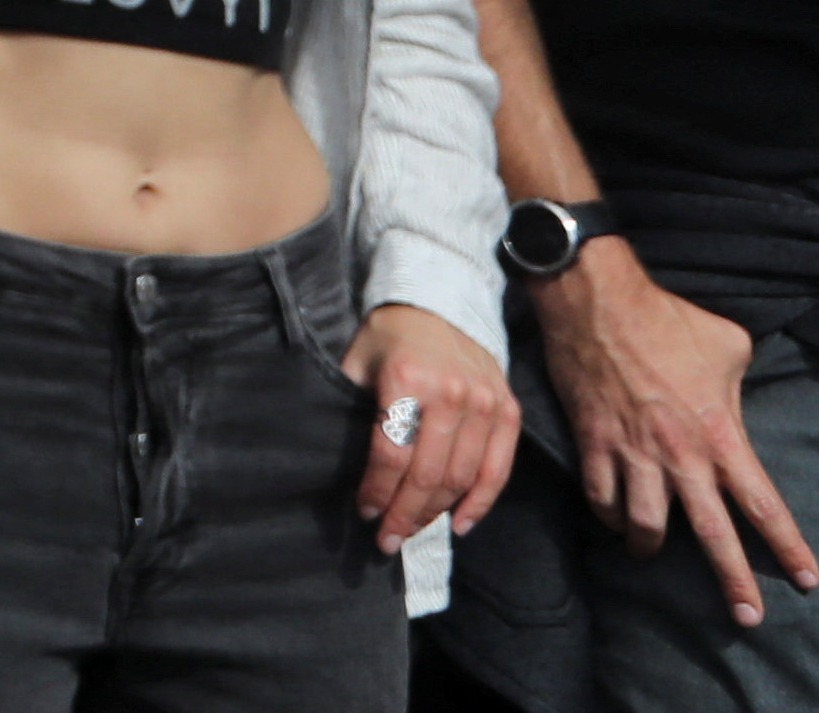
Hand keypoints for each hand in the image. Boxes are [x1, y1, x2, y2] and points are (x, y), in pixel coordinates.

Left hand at [342, 301, 521, 556]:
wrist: (439, 305)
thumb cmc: (388, 338)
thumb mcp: (357, 361)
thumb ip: (351, 406)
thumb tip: (336, 463)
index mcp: (407, 379)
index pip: (391, 453)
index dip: (377, 490)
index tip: (365, 513)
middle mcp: (451, 393)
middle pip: (428, 473)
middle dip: (404, 514)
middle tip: (386, 540)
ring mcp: (484, 403)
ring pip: (461, 477)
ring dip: (435, 513)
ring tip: (412, 533)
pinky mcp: (508, 411)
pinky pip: (498, 469)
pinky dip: (480, 502)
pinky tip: (459, 524)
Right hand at [536, 239, 818, 621]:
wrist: (594, 300)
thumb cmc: (666, 318)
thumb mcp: (728, 345)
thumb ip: (741, 381)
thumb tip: (738, 393)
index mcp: (721, 434)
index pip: (763, 505)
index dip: (788, 548)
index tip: (808, 580)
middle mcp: (680, 455)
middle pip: (712, 534)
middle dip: (734, 581)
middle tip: (747, 617)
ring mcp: (632, 452)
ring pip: (645, 526)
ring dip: (649, 548)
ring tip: (650, 556)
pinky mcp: (592, 441)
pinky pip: (600, 497)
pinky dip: (608, 515)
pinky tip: (614, 518)